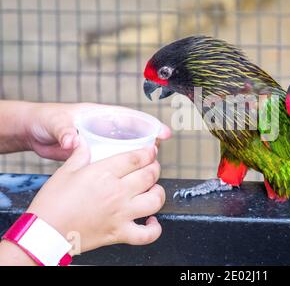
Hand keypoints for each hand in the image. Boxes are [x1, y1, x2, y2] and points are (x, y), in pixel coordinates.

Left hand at [23, 102, 170, 160]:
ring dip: (137, 157)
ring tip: (150, 168)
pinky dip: (121, 167)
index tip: (163, 134)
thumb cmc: (44, 120)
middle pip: (133, 134)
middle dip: (149, 142)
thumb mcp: (55, 122)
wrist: (31, 132)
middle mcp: (103, 128)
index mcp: (99, 115)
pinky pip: (112, 160)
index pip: (130, 117)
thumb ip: (64, 130)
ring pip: (124, 148)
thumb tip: (72, 140)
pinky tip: (128, 177)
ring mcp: (100, 141)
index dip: (149, 124)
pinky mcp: (93, 155)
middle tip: (159, 155)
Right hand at [26, 138, 164, 252]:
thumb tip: (84, 142)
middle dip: (155, 168)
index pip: (136, 158)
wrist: (44, 233)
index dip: (148, 152)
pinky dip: (154, 229)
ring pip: (155, 201)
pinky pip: (147, 235)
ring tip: (153, 190)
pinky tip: (152, 222)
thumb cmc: (52, 203)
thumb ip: (79, 155)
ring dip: (158, 193)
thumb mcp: (64, 171)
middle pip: (150, 175)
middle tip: (152, 167)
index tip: (151, 151)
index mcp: (104, 173)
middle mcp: (117, 192)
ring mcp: (121, 214)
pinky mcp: (119, 233)